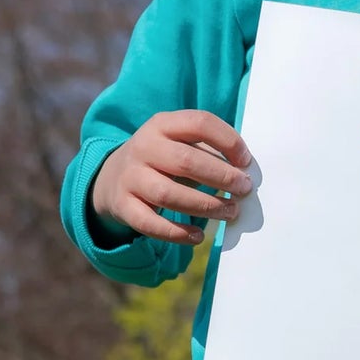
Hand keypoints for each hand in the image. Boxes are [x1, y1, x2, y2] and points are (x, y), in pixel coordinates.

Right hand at [90, 110, 251, 245]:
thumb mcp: (178, 143)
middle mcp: (143, 147)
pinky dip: (177, 233)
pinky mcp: (123, 206)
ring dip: (206, 206)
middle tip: (244, 189)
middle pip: (186, 161)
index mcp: (162, 124)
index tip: (246, 161)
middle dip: (222, 177)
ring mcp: (130, 177)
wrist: (113, 177)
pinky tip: (198, 236)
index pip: (199, 123)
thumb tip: (244, 173)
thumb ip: (208, 152)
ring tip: (230, 212)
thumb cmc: (162, 160)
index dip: (228, 141)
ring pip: (170, 195)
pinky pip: (151, 223)